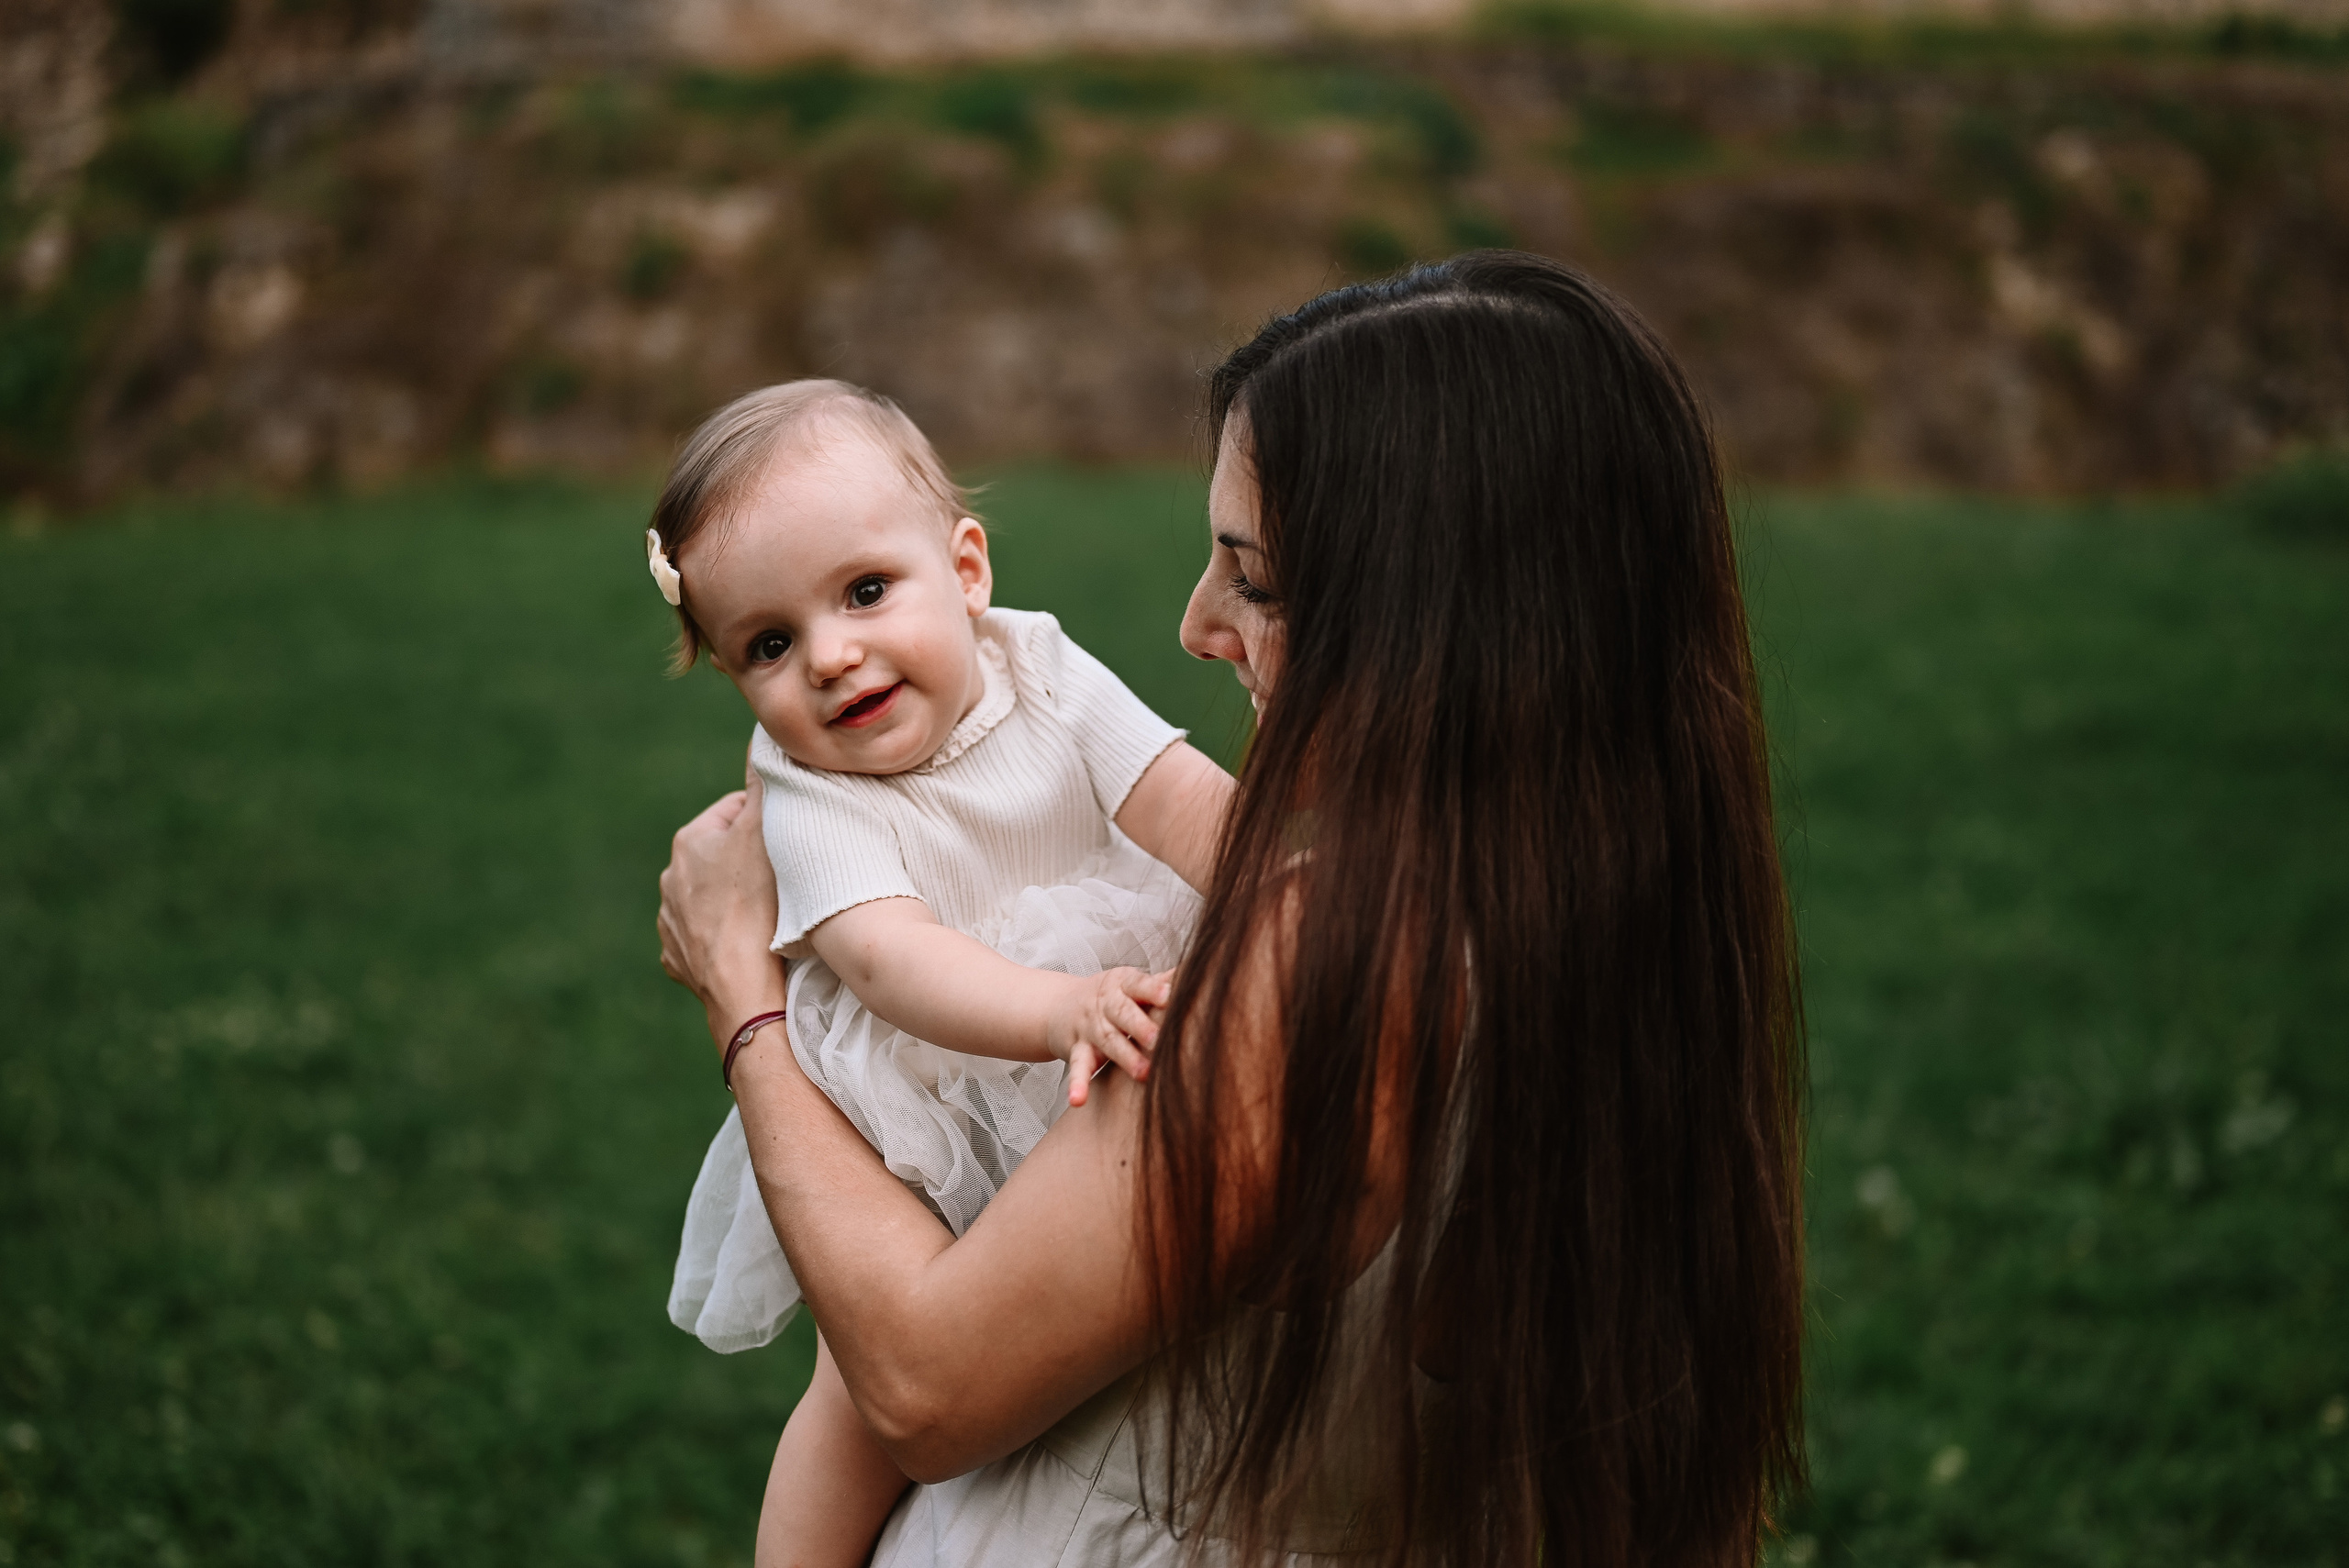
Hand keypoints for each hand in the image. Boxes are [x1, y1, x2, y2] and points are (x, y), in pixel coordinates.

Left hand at [658, 754, 787, 1052]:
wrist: (741, 985)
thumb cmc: (757, 905)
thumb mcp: (766, 831)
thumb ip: (764, 783)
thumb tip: (762, 737)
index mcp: (689, 841)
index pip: (735, 811)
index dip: (768, 823)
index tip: (790, 843)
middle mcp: (670, 878)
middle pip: (723, 856)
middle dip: (750, 863)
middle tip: (786, 879)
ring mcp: (670, 921)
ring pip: (712, 897)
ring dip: (736, 900)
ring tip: (769, 915)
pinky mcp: (677, 957)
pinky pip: (704, 938)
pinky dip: (724, 937)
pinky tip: (748, 944)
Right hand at [1050, 968, 1171, 1106]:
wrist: (1060, 1006)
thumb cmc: (1112, 995)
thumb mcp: (1132, 982)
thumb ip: (1163, 979)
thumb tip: (1198, 969)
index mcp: (1122, 984)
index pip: (1138, 985)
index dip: (1153, 990)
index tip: (1169, 996)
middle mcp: (1105, 1004)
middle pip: (1122, 1013)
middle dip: (1140, 1027)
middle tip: (1159, 1040)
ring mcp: (1090, 1028)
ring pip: (1107, 1041)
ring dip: (1124, 1057)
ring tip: (1143, 1074)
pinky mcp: (1078, 1051)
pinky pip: (1077, 1067)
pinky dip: (1077, 1084)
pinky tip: (1077, 1100)